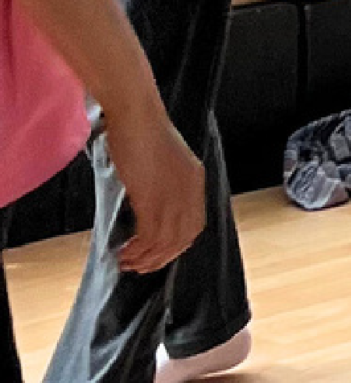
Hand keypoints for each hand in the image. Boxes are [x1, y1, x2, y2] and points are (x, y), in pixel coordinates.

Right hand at [104, 104, 204, 275]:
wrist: (136, 116)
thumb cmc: (143, 134)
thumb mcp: (164, 162)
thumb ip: (165, 184)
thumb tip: (149, 209)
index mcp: (195, 179)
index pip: (194, 224)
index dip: (176, 246)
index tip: (157, 255)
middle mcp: (190, 190)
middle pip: (182, 238)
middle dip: (161, 258)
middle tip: (139, 266)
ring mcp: (172, 195)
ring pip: (165, 242)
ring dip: (145, 258)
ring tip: (127, 263)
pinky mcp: (152, 197)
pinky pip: (149, 236)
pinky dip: (137, 250)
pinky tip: (122, 253)